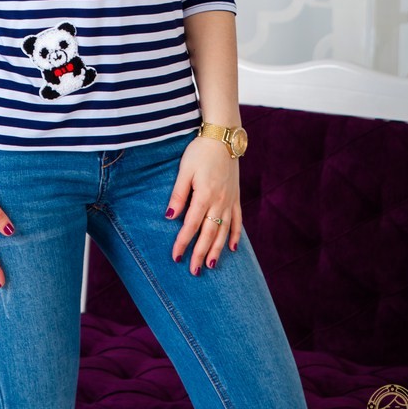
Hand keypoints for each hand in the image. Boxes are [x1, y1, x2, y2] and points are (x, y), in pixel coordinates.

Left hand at [164, 135, 241, 273]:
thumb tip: (170, 216)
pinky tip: (233, 249)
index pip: (191, 225)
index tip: (176, 257)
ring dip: (217, 250)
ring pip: (224, 231)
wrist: (224, 137)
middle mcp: (219, 202)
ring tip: (210, 266)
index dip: (183, 242)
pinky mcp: (236, 197)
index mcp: (204, 195)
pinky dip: (236, 236)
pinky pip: (237, 221)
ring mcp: (230, 201)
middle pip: (209, 233)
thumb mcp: (185, 170)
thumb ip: (178, 194)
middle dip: (200, 253)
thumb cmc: (200, 151)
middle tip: (193, 271)